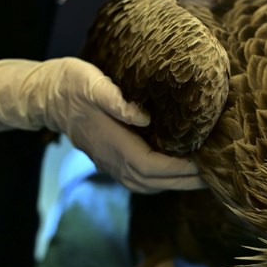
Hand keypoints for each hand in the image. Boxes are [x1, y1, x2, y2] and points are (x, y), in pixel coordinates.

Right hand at [0, 57, 204, 192]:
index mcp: (115, 146)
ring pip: (154, 184)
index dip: (183, 168)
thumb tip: (143, 116)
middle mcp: (116, 163)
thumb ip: (114, 99)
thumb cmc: (69, 85)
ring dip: (181, 182)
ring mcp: (114, 166)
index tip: (208, 162)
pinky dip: (167, 178)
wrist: (46, 97)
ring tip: (208, 173)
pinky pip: (146, 179)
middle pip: (160, 181)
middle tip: (221, 172)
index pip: (156, 166)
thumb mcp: (89, 82)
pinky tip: (183, 168)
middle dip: (191, 180)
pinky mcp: (115, 162)